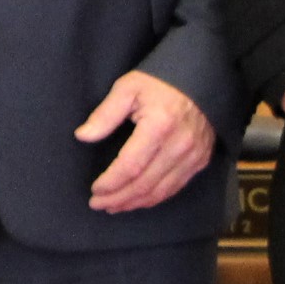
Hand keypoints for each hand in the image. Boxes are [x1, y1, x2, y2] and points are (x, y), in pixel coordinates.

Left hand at [80, 71, 215, 212]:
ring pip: (160, 191)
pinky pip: (176, 187)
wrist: (201, 77)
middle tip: (98, 204)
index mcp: (159, 126)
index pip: (130, 166)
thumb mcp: (128, 88)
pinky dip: (154, 198)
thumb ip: (105, 115)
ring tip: (114, 206)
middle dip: (118, 198)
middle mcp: (179, 145)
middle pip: (144, 184)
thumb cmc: (160, 81)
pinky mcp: (200, 160)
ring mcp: (193, 155)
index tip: (95, 189)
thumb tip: (83, 136)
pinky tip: (138, 200)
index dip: (111, 182)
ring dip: (135, 202)